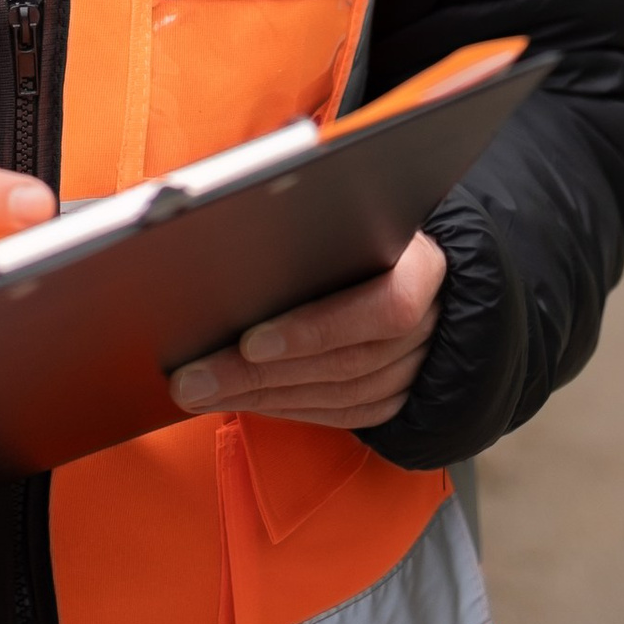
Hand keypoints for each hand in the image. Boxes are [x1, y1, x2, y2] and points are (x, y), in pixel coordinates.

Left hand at [168, 230, 447, 431]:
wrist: (412, 257)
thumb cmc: (364, 221)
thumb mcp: (346, 208)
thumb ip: (307, 220)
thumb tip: (223, 231)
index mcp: (424, 265)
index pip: (385, 308)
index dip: (316, 329)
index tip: (250, 341)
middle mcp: (430, 322)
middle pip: (347, 362)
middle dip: (260, 374)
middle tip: (193, 379)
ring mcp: (418, 366)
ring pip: (340, 396)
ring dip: (263, 397)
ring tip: (201, 391)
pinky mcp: (397, 397)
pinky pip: (340, 415)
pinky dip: (287, 409)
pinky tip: (241, 400)